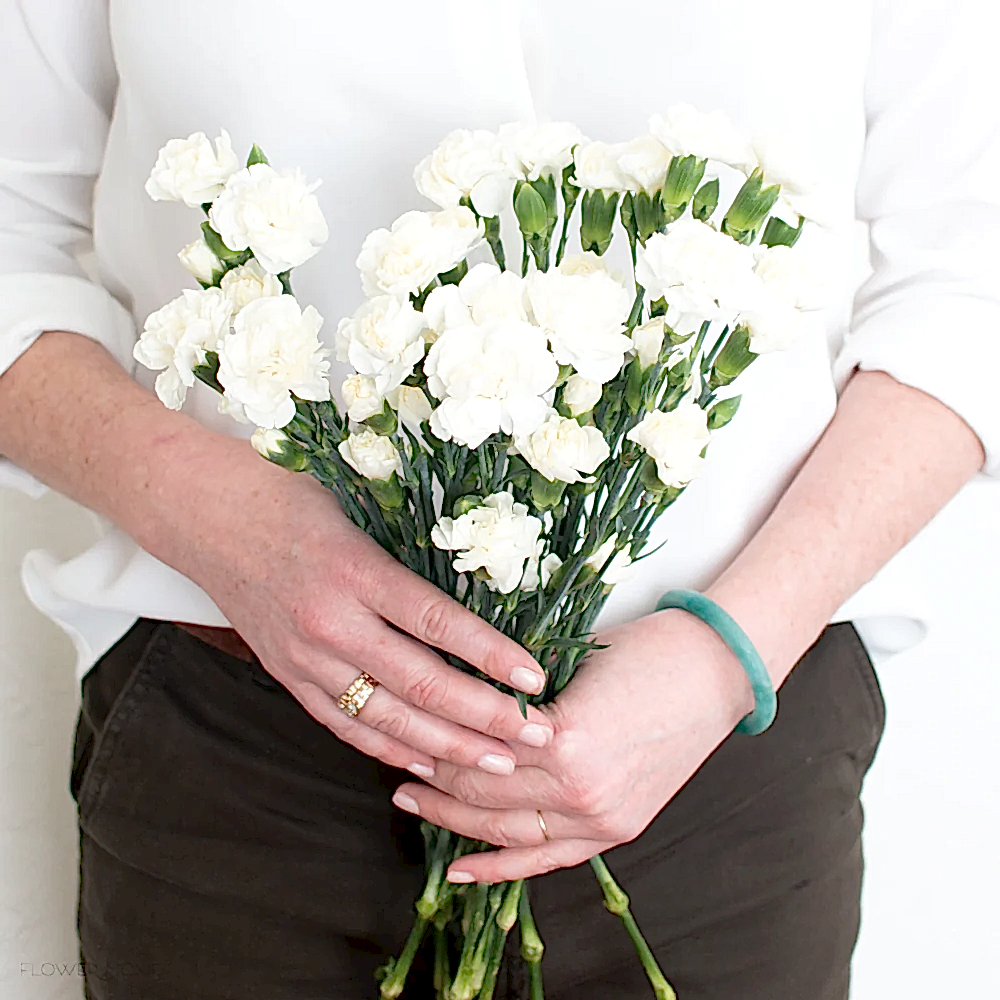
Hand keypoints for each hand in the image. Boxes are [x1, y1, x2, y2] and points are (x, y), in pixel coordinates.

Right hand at [184, 460, 553, 780]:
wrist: (208, 519)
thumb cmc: (291, 500)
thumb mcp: (357, 513)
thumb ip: (409, 558)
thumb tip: (482, 593)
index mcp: (354, 571)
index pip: (435, 621)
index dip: (489, 654)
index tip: (535, 678)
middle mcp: (329, 621)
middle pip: (419, 682)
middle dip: (484, 714)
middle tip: (536, 734)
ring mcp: (304, 657)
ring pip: (386, 716)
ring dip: (446, 744)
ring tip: (498, 762)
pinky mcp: (288, 675)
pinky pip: (343, 723)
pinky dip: (388, 747)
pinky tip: (428, 762)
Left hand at [389, 608, 754, 880]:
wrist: (719, 670)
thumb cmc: (648, 650)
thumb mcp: (571, 661)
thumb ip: (515, 695)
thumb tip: (459, 702)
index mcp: (564, 739)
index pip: (475, 750)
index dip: (435, 739)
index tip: (406, 725)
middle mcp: (581, 789)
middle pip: (483, 793)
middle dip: (435, 778)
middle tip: (399, 761)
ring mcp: (602, 817)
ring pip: (507, 833)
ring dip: (454, 821)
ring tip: (415, 803)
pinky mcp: (618, 829)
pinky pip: (548, 860)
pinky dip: (501, 868)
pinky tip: (460, 870)